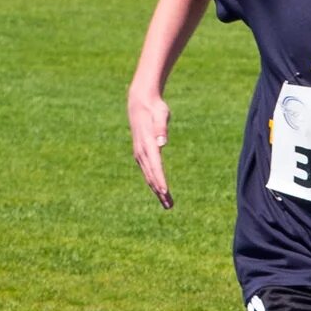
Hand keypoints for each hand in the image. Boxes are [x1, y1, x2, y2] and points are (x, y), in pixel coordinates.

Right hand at [128, 88, 173, 208]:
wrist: (140, 104)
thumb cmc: (154, 109)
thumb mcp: (161, 114)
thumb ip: (162, 128)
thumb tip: (163, 143)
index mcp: (148, 144)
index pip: (155, 166)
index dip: (160, 180)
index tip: (165, 192)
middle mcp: (142, 152)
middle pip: (151, 176)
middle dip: (160, 192)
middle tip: (170, 206)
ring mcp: (140, 154)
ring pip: (149, 176)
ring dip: (157, 190)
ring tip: (168, 204)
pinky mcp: (141, 154)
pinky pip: (148, 172)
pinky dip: (154, 182)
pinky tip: (160, 191)